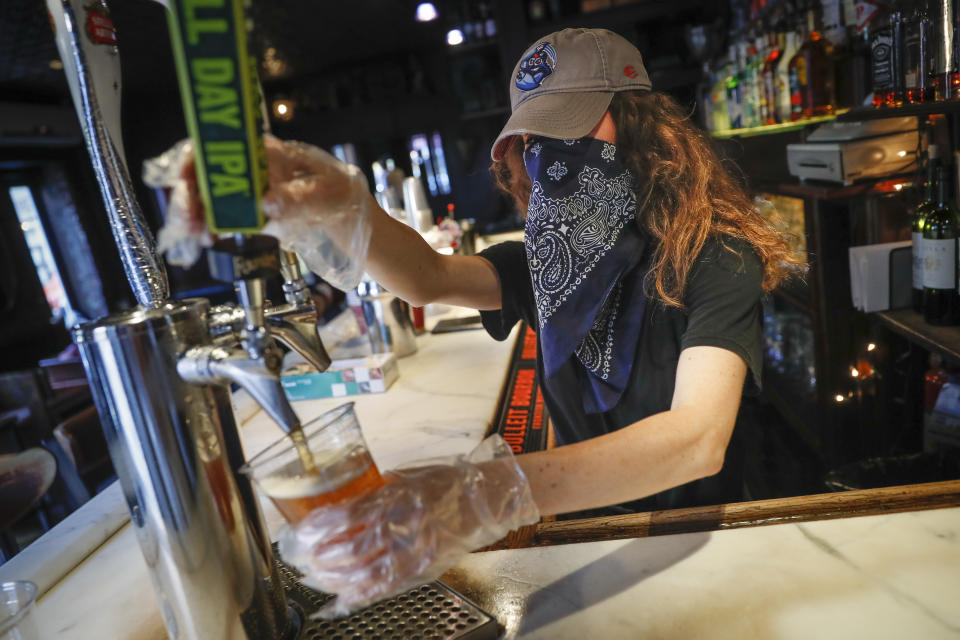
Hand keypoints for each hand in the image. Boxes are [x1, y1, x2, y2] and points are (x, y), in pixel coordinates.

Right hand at [172, 135, 374, 288]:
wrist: (350, 218)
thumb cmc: (341, 193)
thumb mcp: (327, 195)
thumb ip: (299, 199)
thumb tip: (267, 204)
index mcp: (267, 151)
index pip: (221, 144)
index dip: (198, 157)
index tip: (188, 179)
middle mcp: (251, 168)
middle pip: (207, 173)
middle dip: (192, 194)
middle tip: (190, 221)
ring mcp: (248, 191)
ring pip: (209, 197)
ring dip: (197, 214)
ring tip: (196, 235)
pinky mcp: (250, 214)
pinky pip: (222, 218)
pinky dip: (211, 228)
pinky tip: (207, 239)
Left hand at [277, 436, 539, 617]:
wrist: (489, 500)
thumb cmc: (452, 482)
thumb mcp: (411, 474)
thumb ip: (380, 486)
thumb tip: (351, 494)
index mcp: (397, 496)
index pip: (347, 515)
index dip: (319, 527)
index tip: (301, 532)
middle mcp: (404, 525)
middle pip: (350, 549)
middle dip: (321, 557)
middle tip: (302, 558)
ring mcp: (415, 551)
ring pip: (365, 573)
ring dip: (336, 578)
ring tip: (318, 577)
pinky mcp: (425, 568)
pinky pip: (387, 586)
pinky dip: (362, 594)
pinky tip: (345, 596)